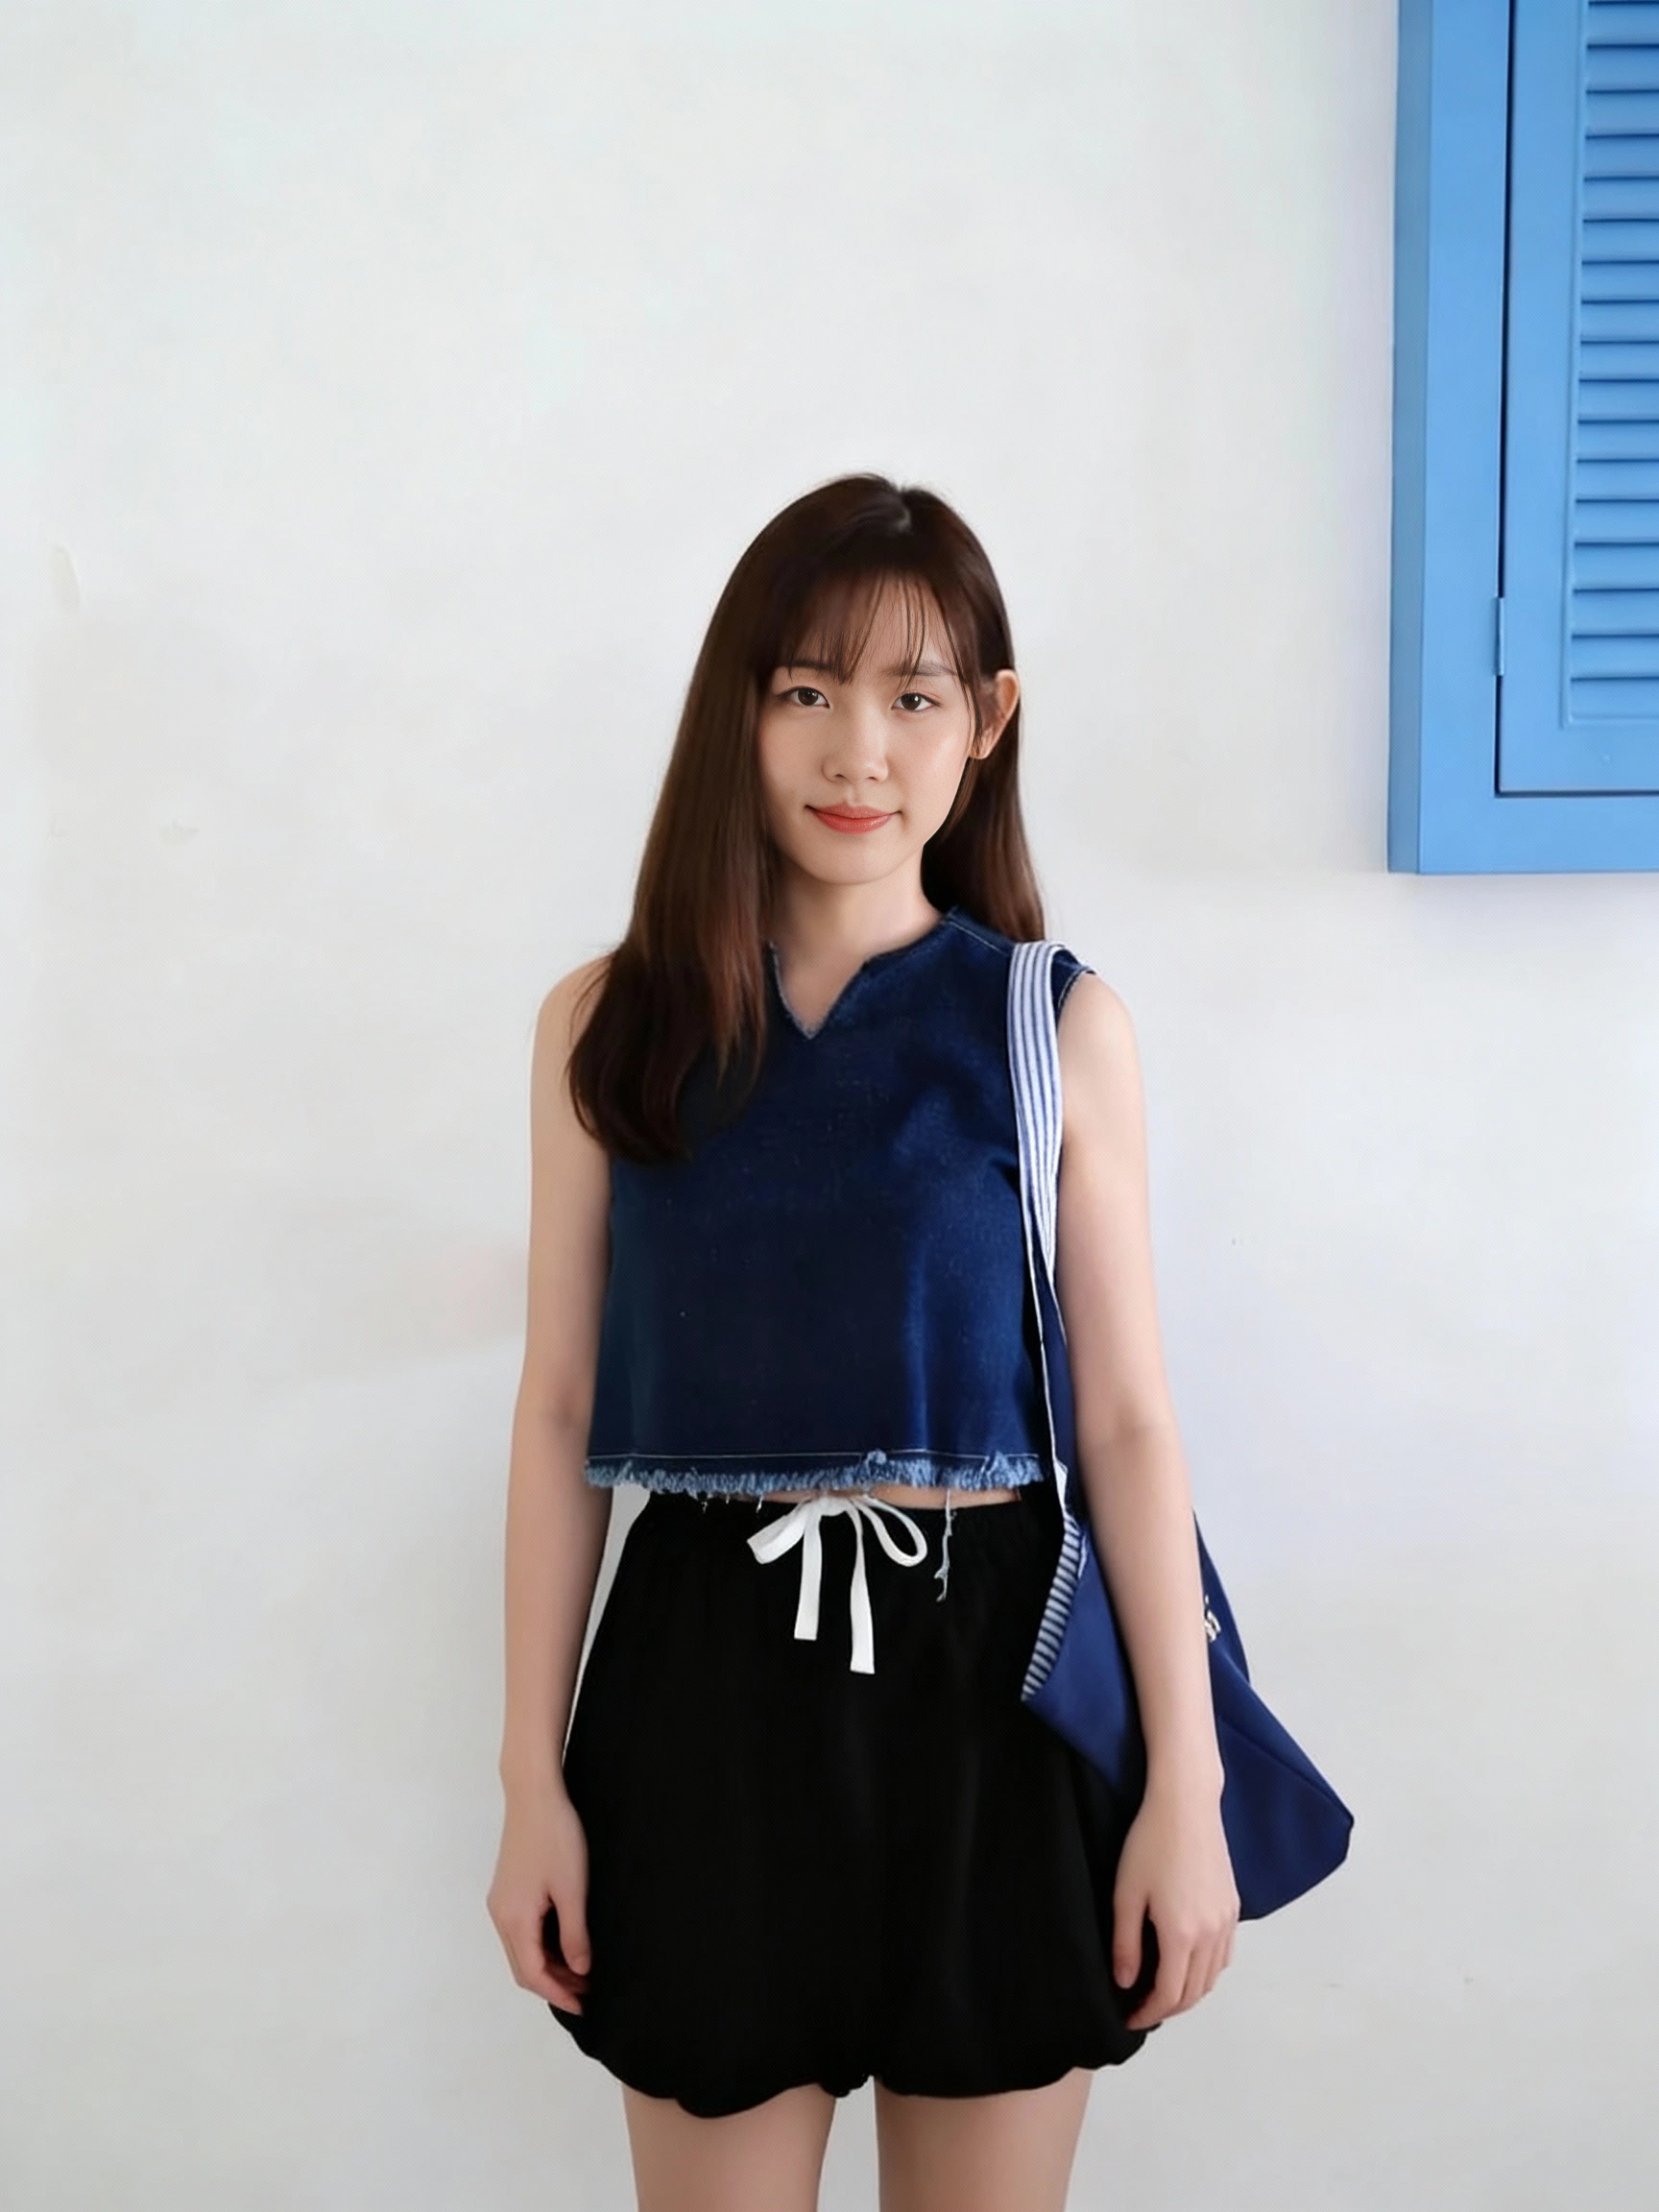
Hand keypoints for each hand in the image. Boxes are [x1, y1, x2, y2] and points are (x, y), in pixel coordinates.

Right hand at [487, 1779, 592, 2014]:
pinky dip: (541, 1946)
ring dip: (548, 1965)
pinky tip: (564, 1942)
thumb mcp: (573, 1889)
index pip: (533, 1975)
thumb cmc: (556, 1837)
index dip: (559, 1994)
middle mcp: (500, 1915)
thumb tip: (579, 1970)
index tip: (584, 2006)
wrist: (534, 1795)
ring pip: (521, 1950)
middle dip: (553, 1984)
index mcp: (514, 1920)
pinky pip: (521, 1932)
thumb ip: (575, 1934)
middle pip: (523, 1967)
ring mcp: (501, 1902)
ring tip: (580, 1970)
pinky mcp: (507, 1890)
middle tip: (587, 1991)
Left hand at [1113, 1777, 1238, 2029]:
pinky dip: (1207, 1971)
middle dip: (1167, 2008)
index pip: (1169, 1995)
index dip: (1148, 2013)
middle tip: (1142, 2007)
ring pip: (1212, 1977)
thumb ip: (1125, 1943)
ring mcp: (1227, 1921)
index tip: (1129, 2018)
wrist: (1187, 1805)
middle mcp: (1211, 1935)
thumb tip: (1125, 1983)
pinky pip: (1224, 1956)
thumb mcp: (1126, 1893)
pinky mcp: (1233, 1906)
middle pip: (1194, 1992)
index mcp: (1182, 1935)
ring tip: (1161, 1989)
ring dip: (1189, 1992)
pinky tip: (1187, 1962)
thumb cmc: (1149, 1844)